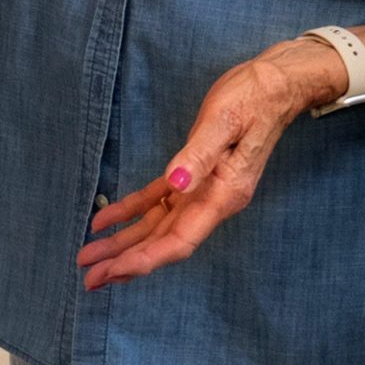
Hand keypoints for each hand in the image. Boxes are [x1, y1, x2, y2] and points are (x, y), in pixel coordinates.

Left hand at [76, 39, 344, 290]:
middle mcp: (212, 201)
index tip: (113, 271)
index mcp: (222, 195)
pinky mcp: (193, 175)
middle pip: (164, 241)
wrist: (275, 85)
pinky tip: (105, 221)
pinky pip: (158, 201)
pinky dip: (131, 211)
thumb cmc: (253, 98)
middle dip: (126, 261)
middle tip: (89, 279)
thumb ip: (199, 155)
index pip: (179, 240)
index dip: (145, 259)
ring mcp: (202, 191)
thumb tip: (175, 185)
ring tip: (89, 256)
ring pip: (157, 226)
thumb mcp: (224, 121)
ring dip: (124, 243)